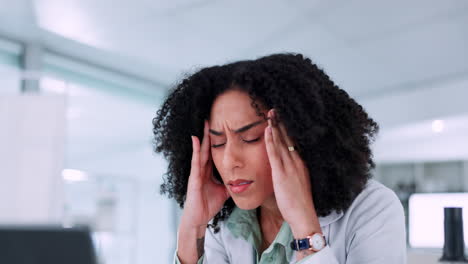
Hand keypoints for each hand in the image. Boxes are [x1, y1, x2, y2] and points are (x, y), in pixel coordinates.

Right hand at [180, 120, 230, 233]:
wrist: (198, 218)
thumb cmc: (208, 205)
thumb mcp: (224, 190)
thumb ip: (230, 182)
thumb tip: (242, 178)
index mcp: (208, 171)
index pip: (214, 151)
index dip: (218, 140)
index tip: (222, 127)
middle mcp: (201, 168)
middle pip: (207, 147)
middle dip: (210, 134)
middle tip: (213, 118)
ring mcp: (196, 172)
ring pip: (201, 151)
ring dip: (203, 137)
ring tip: (205, 123)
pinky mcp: (194, 177)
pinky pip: (195, 161)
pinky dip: (195, 149)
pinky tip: (196, 139)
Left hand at [264, 109, 321, 237]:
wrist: (304, 216)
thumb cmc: (299, 203)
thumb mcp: (297, 184)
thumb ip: (292, 173)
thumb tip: (285, 169)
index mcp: (300, 164)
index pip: (293, 142)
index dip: (287, 129)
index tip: (281, 118)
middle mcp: (297, 162)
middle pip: (288, 138)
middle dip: (281, 123)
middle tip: (275, 109)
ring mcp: (290, 167)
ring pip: (282, 142)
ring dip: (276, 126)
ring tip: (270, 113)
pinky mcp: (282, 174)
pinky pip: (275, 153)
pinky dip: (271, 140)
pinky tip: (268, 130)